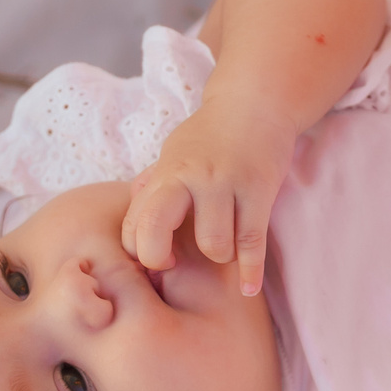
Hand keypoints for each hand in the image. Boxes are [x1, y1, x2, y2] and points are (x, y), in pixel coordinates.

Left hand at [121, 90, 296, 295]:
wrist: (254, 102)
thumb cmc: (209, 136)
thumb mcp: (172, 155)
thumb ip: (151, 188)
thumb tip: (131, 221)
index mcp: (165, 173)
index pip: (134, 223)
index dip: (138, 250)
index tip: (156, 256)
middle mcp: (190, 178)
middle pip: (155, 230)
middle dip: (159, 258)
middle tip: (174, 263)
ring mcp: (225, 184)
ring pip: (214, 246)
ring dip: (219, 256)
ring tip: (223, 246)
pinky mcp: (259, 190)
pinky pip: (253, 241)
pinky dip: (251, 271)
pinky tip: (247, 288)